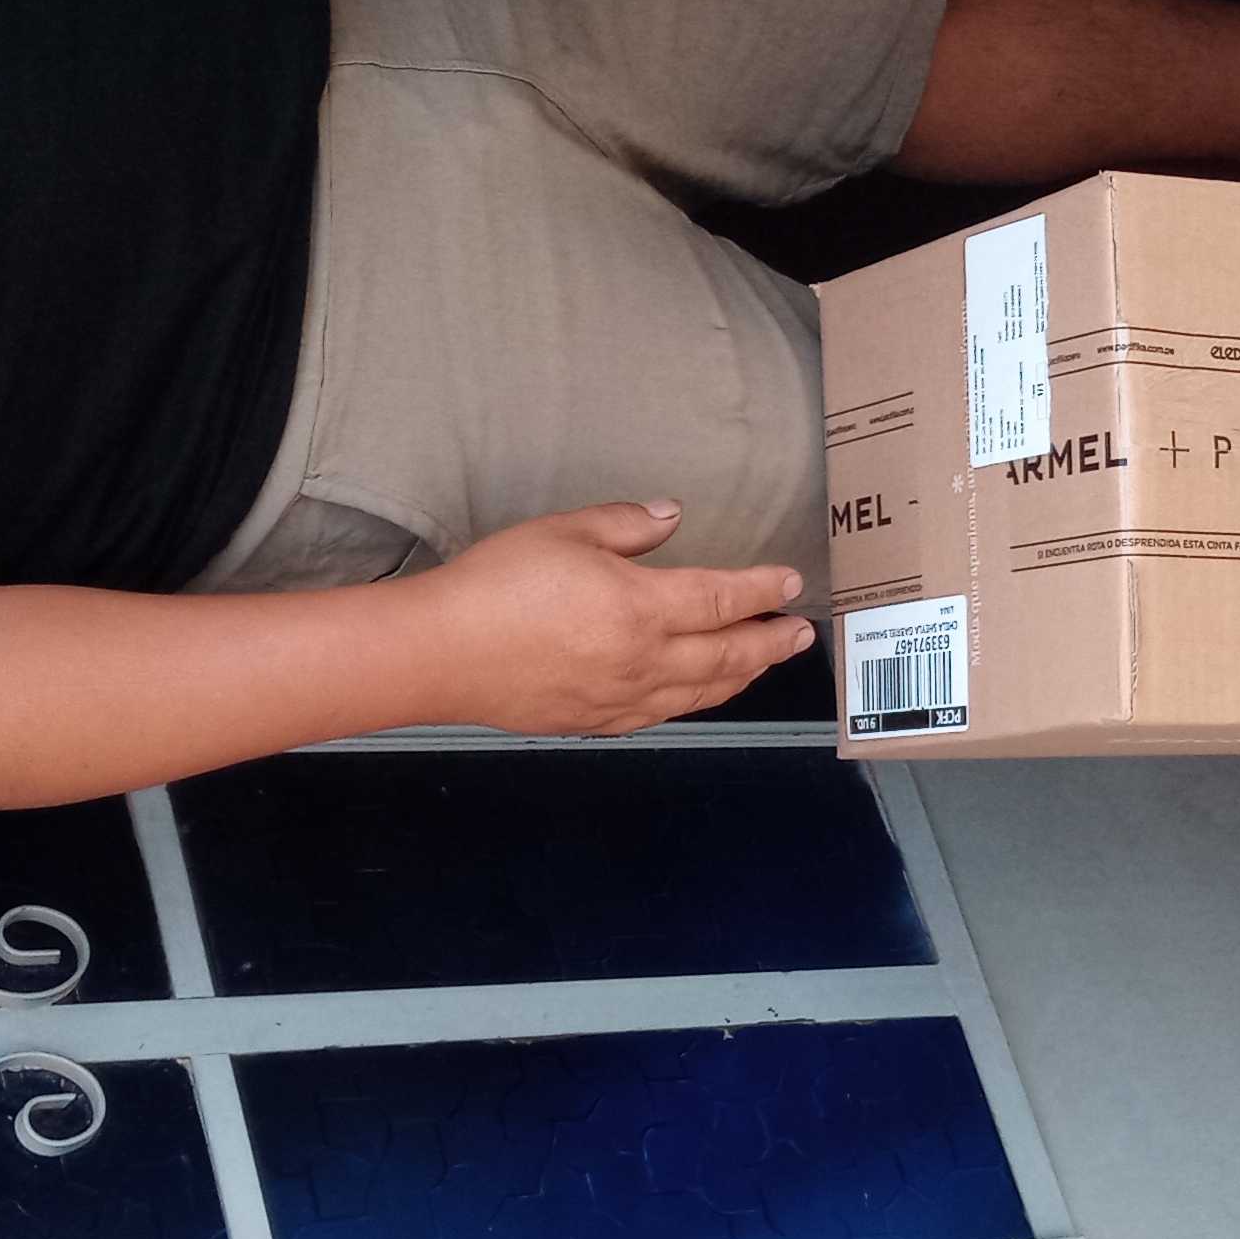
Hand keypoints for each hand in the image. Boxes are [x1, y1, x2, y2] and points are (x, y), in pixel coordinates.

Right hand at [412, 502, 815, 735]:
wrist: (440, 654)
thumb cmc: (495, 585)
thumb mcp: (564, 531)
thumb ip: (626, 525)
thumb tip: (671, 517)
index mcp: (642, 607)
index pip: (722, 599)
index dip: (762, 590)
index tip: (790, 582)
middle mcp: (644, 661)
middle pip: (727, 656)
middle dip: (770, 643)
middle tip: (799, 635)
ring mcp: (622, 699)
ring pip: (702, 693)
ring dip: (741, 677)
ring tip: (762, 662)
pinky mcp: (595, 722)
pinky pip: (662, 714)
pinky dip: (694, 701)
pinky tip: (698, 693)